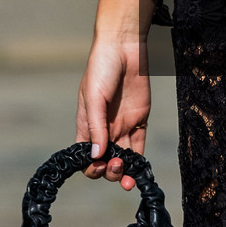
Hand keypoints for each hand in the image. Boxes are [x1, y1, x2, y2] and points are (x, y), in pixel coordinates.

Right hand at [77, 32, 149, 188]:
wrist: (125, 47)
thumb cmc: (102, 69)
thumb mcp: (94, 97)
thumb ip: (96, 127)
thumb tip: (95, 156)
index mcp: (87, 126)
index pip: (86, 157)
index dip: (91, 166)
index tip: (99, 165)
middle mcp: (104, 130)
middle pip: (106, 161)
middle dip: (110, 171)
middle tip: (117, 165)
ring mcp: (122, 126)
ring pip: (124, 158)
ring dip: (125, 172)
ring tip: (129, 179)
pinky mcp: (139, 121)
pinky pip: (139, 147)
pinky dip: (139, 161)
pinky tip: (140, 169)